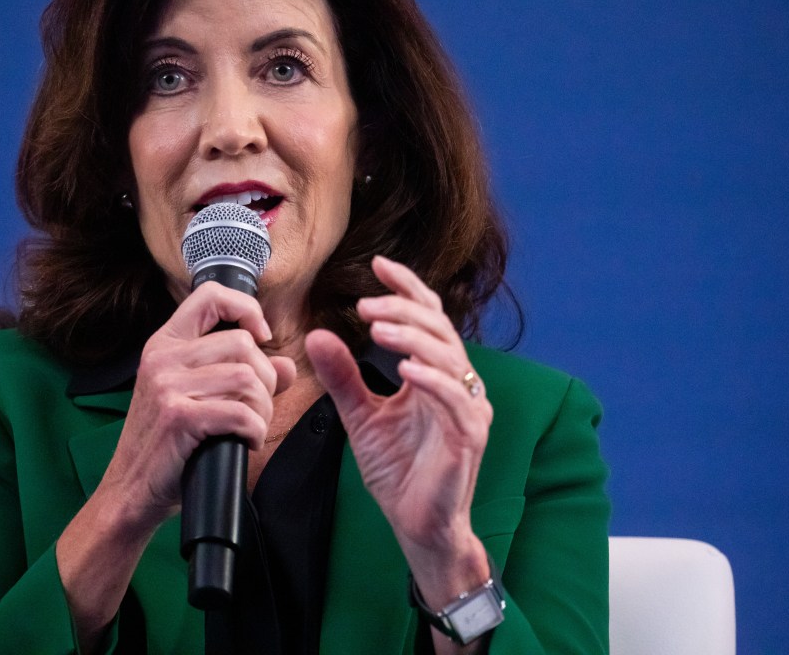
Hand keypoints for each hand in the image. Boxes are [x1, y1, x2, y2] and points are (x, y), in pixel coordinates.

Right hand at [100, 281, 297, 532]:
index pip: (210, 296)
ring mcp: (167, 385)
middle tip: (256, 408)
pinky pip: (241, 413)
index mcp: (165, 344)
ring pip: (247, 378)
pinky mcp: (178, 416)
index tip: (261, 336)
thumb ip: (242, 377)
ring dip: (262, 409)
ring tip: (251, 428)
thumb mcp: (197, 399)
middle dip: (264, 379)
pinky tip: (246, 442)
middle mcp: (163, 357)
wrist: (129, 491)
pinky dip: (255, 431)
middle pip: (242, 344)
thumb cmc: (166, 446)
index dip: (245, 309)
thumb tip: (286, 366)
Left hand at [305, 256, 491, 607]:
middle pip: (438, 329)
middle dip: (402, 310)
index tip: (379, 265)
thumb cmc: (399, 471)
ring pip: (448, 357)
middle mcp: (458, 384)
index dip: (407, 288)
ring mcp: (469, 408)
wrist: (417, 524)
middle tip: (365, 305)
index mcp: (435, 374)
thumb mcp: (361, 415)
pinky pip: (455, 399)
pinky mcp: (470, 436)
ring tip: (378, 329)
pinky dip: (431, 380)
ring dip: (413, 339)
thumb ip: (343, 376)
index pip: (428, 317)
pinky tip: (405, 370)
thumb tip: (318, 335)